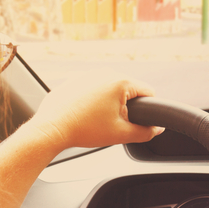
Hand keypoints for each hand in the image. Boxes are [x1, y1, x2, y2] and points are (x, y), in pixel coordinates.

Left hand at [29, 72, 162, 150]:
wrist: (52, 128)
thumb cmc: (84, 129)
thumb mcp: (121, 134)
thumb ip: (145, 132)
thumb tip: (157, 129)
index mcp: (120, 82)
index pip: (148, 92)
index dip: (148, 110)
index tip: (136, 122)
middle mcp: (105, 73)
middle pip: (128, 91)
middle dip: (125, 107)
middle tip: (112, 124)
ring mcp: (88, 74)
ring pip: (109, 90)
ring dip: (109, 104)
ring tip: (96, 121)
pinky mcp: (75, 80)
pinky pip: (93, 90)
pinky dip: (93, 102)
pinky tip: (84, 116)